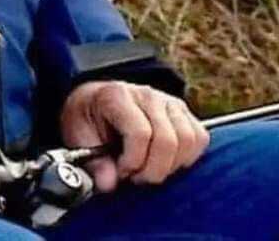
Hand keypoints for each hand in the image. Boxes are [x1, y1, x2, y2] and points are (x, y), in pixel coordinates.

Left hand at [59, 80, 208, 192]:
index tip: (121, 172)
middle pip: (167, 140)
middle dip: (152, 170)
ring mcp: (168, 101)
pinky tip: (166, 161)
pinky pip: (200, 137)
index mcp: (118, 96)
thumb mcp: (78, 136)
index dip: (133, 162)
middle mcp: (147, 95)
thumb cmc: (88, 118)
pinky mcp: (183, 111)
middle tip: (136, 177)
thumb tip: (109, 184)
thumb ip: (93, 162)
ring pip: (188, 139)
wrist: (96, 100)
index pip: (140, 133)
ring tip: (149, 169)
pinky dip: (187, 157)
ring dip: (171, 165)